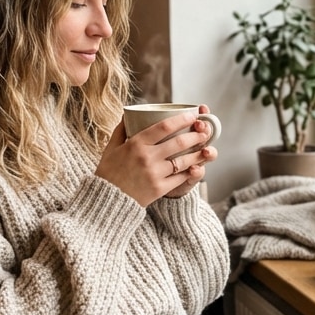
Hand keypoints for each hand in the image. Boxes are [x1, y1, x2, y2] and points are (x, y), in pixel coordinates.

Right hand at [95, 108, 217, 206]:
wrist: (106, 200)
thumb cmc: (108, 172)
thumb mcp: (110, 148)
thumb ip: (121, 130)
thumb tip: (128, 114)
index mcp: (136, 144)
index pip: (164, 126)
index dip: (182, 119)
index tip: (192, 115)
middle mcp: (147, 157)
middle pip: (179, 142)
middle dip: (196, 135)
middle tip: (204, 130)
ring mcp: (155, 174)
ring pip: (183, 160)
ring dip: (198, 153)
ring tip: (207, 148)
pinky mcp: (159, 189)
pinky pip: (180, 177)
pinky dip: (190, 171)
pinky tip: (197, 166)